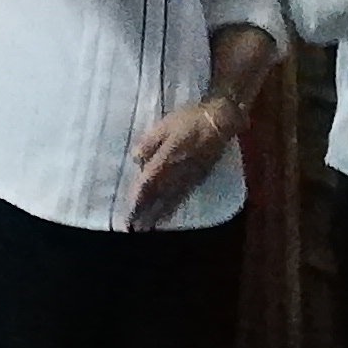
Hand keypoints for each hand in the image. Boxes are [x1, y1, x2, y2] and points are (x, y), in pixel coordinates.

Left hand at [124, 93, 246, 226]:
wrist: (219, 122)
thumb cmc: (189, 120)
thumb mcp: (164, 126)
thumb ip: (149, 143)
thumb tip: (136, 158)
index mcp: (166, 159)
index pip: (148, 183)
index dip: (138, 198)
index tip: (128, 212)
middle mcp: (177, 172)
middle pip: (158, 196)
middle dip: (145, 212)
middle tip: (133, 228)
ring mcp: (189, 176)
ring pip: (171, 199)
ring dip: (159, 214)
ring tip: (148, 226)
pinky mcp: (199, 177)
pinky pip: (183, 196)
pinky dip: (174, 207)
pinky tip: (169, 213)